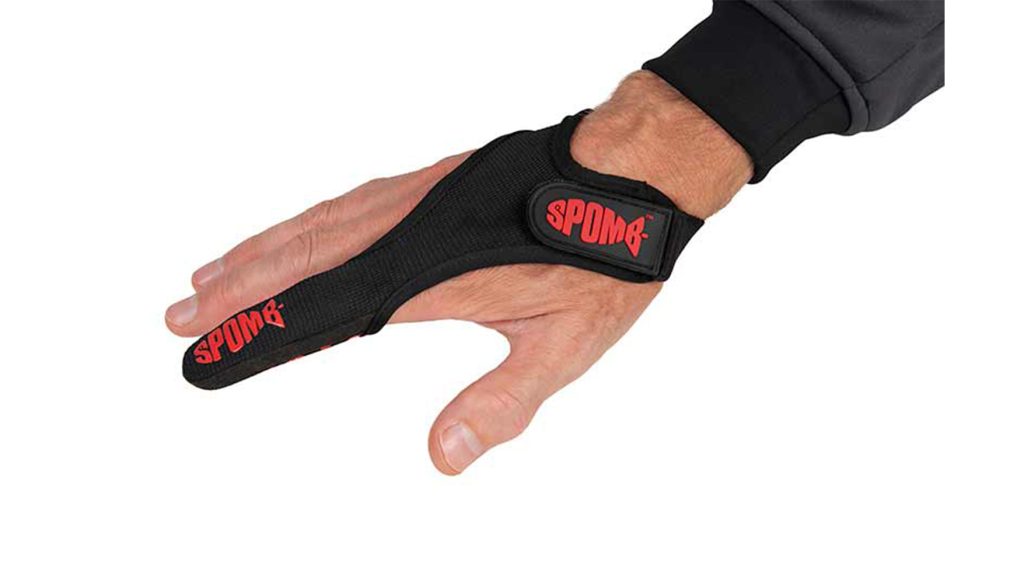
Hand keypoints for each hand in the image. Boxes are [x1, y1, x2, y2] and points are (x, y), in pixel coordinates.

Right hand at [165, 71, 751, 473]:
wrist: (630, 171)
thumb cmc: (600, 259)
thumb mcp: (563, 348)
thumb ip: (501, 401)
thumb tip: (443, 457)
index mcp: (427, 276)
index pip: (319, 313)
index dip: (257, 337)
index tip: (205, 355)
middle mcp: (407, 230)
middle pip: (299, 266)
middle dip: (235, 295)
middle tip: (180, 318)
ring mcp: (415, 200)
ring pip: (315, 227)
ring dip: (257, 254)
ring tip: (210, 276)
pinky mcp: (430, 183)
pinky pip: (346, 204)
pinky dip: (302, 223)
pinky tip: (292, 233)